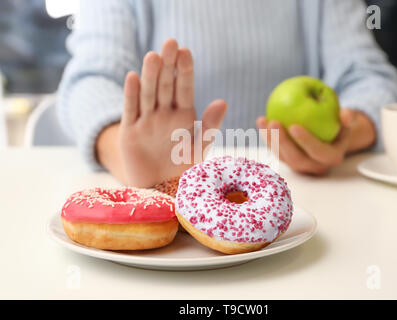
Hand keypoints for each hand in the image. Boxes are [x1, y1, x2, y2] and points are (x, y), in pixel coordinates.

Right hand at [97, 39, 226, 186]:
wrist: (159, 188)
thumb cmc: (182, 167)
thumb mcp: (198, 147)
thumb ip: (209, 126)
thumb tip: (223, 101)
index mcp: (183, 115)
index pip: (184, 89)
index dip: (184, 70)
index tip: (186, 51)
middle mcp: (164, 114)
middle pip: (165, 86)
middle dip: (168, 65)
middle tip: (170, 42)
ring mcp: (146, 121)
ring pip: (148, 94)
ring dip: (150, 76)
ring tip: (153, 56)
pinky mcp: (130, 132)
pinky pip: (131, 111)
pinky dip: (131, 96)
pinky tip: (132, 77)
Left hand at [256, 109, 374, 175]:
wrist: (330, 137)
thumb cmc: (338, 125)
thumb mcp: (346, 121)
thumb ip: (348, 117)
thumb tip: (346, 114)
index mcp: (330, 158)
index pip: (318, 152)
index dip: (306, 141)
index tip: (294, 126)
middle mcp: (314, 166)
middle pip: (296, 158)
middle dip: (282, 142)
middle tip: (274, 122)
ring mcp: (299, 166)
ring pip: (282, 156)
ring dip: (270, 139)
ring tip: (263, 121)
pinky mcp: (287, 161)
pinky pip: (275, 150)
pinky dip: (267, 137)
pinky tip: (261, 120)